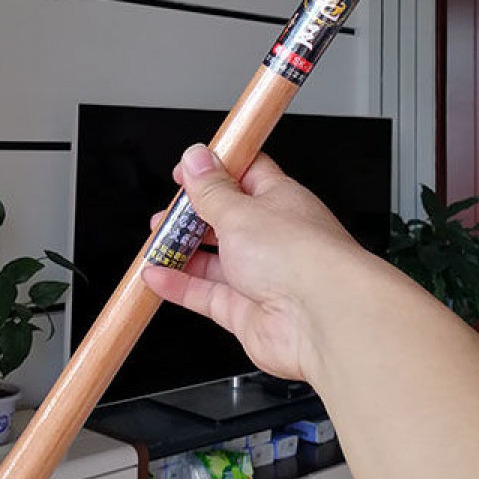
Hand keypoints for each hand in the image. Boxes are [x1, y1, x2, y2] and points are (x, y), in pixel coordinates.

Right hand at [141, 143, 375, 387]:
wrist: (324, 318)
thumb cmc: (302, 258)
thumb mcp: (240, 211)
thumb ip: (212, 190)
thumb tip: (197, 159)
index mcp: (279, 200)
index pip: (245, 175)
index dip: (215, 171)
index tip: (187, 170)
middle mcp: (273, 238)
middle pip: (224, 220)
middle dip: (192, 217)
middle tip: (165, 214)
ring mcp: (261, 276)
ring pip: (213, 260)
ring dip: (181, 252)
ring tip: (154, 244)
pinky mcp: (248, 311)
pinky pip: (206, 295)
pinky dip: (180, 286)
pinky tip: (157, 277)